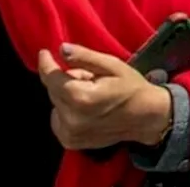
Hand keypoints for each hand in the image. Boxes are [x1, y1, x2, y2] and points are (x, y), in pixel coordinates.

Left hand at [37, 44, 172, 150]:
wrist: (145, 118)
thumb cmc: (131, 87)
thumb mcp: (112, 65)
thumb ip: (85, 57)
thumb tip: (61, 49)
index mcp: (81, 97)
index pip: (51, 78)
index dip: (46, 63)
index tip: (44, 52)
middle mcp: (71, 118)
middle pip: (53, 90)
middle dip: (65, 79)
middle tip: (88, 76)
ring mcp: (70, 132)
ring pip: (55, 104)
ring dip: (66, 95)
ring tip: (88, 93)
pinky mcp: (70, 141)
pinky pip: (57, 119)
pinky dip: (66, 111)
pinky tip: (84, 108)